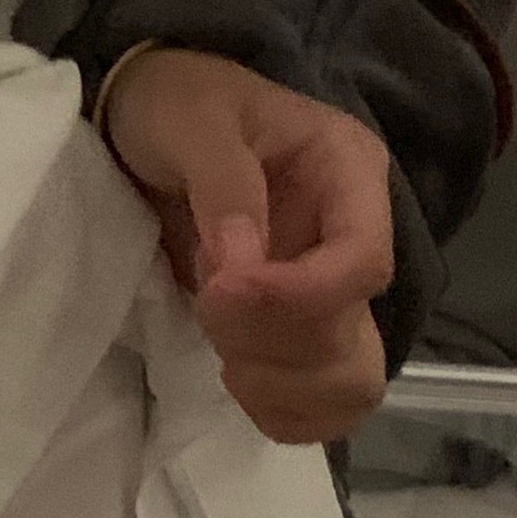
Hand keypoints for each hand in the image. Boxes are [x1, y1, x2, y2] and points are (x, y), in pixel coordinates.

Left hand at [102, 47, 393, 445]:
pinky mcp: (302, 337)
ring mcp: (331, 297)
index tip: (222, 289)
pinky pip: (320, 409)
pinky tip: (233, 376)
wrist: (151, 124)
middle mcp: (354, 241)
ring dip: (277, 385)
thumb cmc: (176, 105)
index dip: (300, 295)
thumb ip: (222, 183)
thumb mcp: (192, 120)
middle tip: (208, 307)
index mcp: (349, 174)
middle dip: (276, 343)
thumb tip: (242, 266)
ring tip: (220, 346)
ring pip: (349, 385)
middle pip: (357, 338)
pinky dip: (277, 412)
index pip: (365, 260)